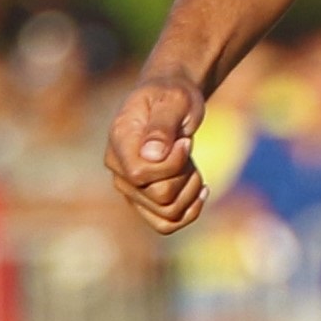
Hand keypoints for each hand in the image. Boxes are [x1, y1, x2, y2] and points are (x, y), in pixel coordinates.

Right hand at [106, 72, 207, 232]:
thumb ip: (162, 126)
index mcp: (119, 141)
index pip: (140, 174)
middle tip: (188, 149)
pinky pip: (166, 224)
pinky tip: (202, 191)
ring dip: (190, 193)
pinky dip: (189, 212)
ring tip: (193, 167)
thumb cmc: (173, 96)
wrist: (170, 101)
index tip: (185, 142)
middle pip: (160, 196)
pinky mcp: (144, 199)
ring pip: (166, 214)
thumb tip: (152, 156)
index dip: (171, 164)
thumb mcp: (174, 100)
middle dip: (186, 175)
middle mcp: (118, 169)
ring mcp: (130, 187)